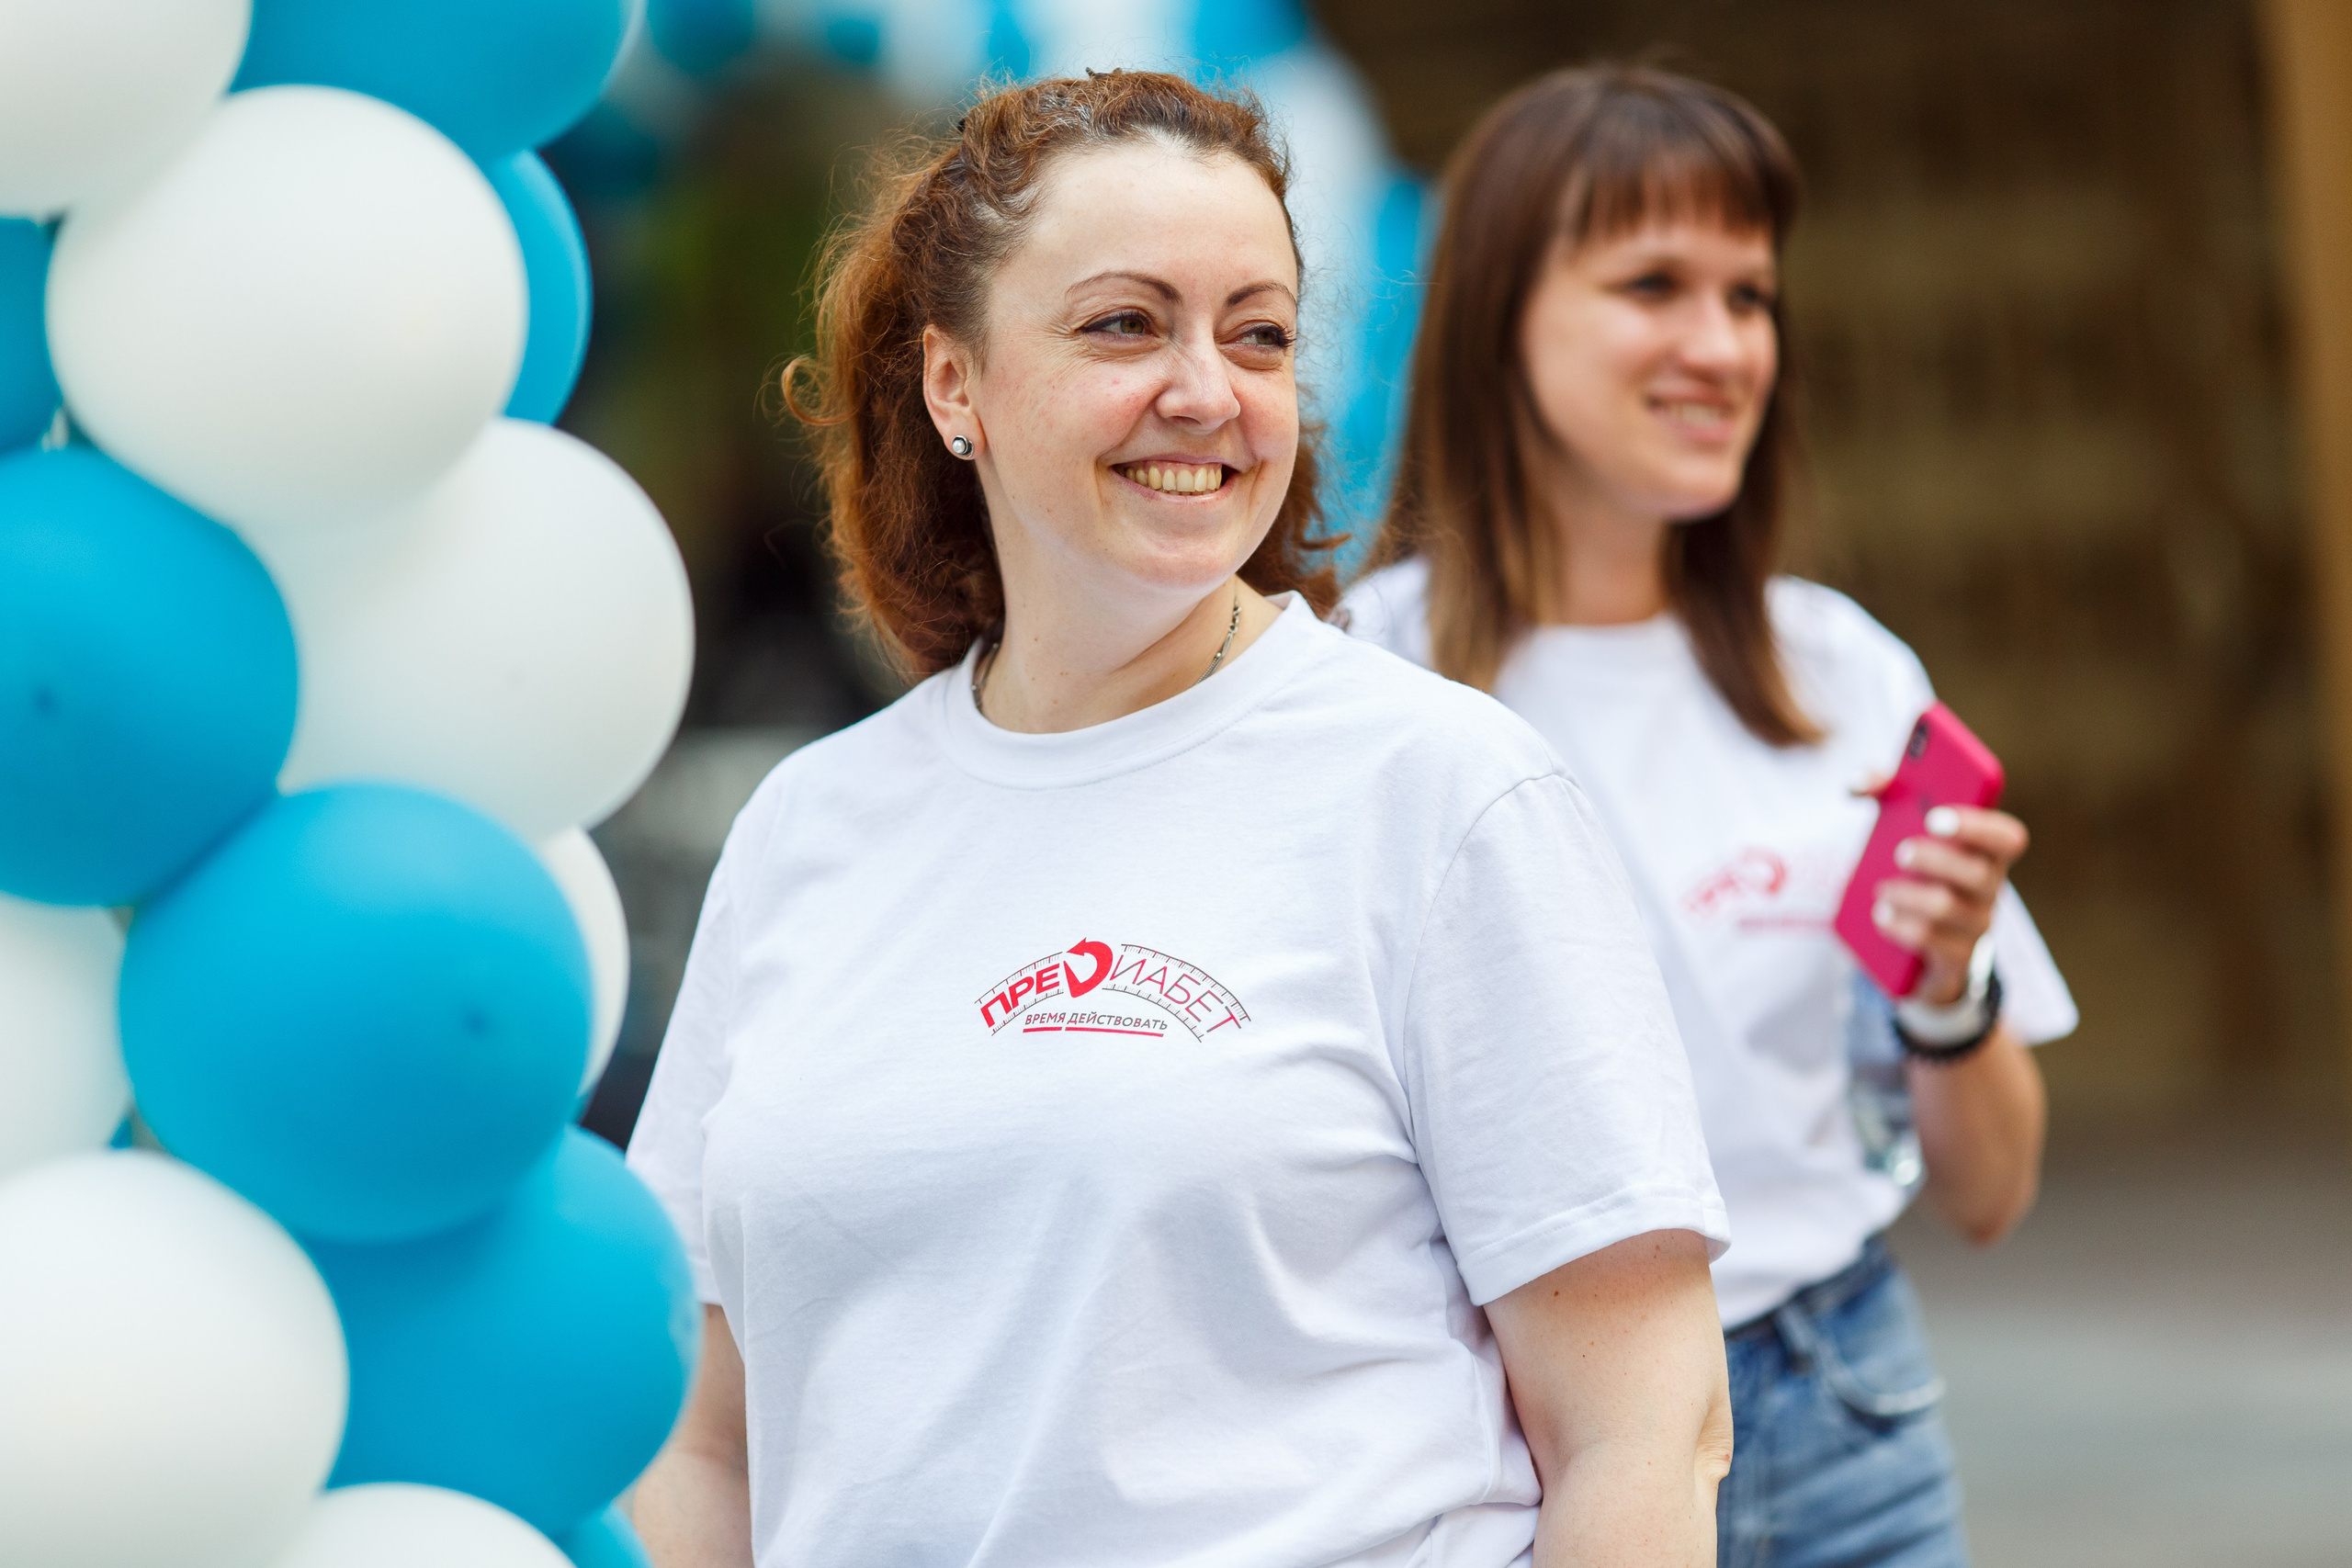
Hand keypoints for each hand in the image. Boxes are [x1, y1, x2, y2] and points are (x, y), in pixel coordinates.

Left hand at [1871, 805, 2028, 1004]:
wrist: (1919, 943)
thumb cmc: (1917, 870)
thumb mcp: (1904, 827)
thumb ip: (1886, 794)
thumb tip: (1857, 782)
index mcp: (1986, 853)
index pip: (2008, 838)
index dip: (1977, 826)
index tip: (1934, 817)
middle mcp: (1989, 890)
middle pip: (1976, 874)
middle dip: (1935, 861)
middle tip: (1901, 853)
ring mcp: (1975, 926)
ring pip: (1946, 908)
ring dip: (1907, 895)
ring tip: (1881, 890)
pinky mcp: (1954, 957)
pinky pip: (1929, 941)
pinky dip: (1899, 926)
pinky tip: (1881, 916)